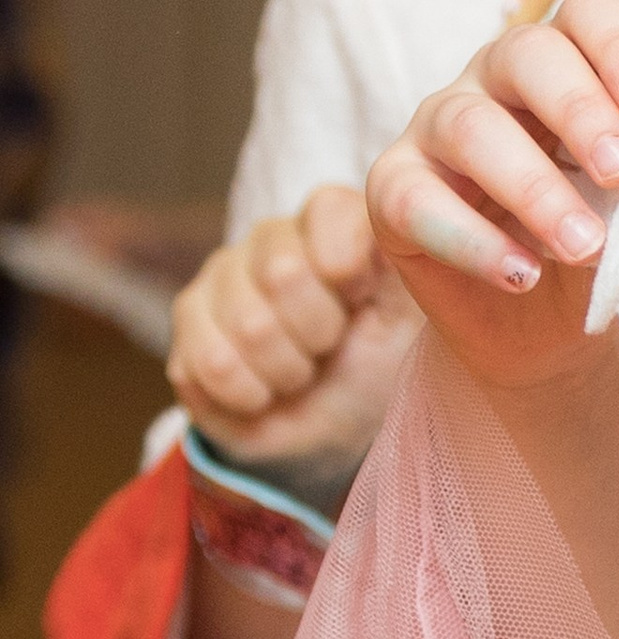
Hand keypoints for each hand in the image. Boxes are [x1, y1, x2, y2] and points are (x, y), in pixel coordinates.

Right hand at [169, 185, 419, 467]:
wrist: (330, 430)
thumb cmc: (378, 362)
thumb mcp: (409, 316)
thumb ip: (410, 260)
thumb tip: (403, 220)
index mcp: (333, 221)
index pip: (327, 208)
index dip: (345, 266)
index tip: (360, 302)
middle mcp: (273, 236)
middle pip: (283, 271)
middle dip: (319, 332)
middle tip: (329, 346)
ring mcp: (221, 274)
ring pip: (248, 326)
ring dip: (287, 370)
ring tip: (301, 371)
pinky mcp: (187, 320)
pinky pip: (212, 364)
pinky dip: (251, 394)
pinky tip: (264, 391)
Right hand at [365, 0, 618, 395]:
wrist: (553, 337)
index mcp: (578, 58)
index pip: (592, 9)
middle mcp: (502, 75)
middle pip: (528, 52)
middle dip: (580, 109)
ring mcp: (441, 125)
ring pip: (471, 125)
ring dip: (533, 187)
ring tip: (585, 244)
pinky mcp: (394, 187)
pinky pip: (415, 198)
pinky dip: (471, 239)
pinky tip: (521, 274)